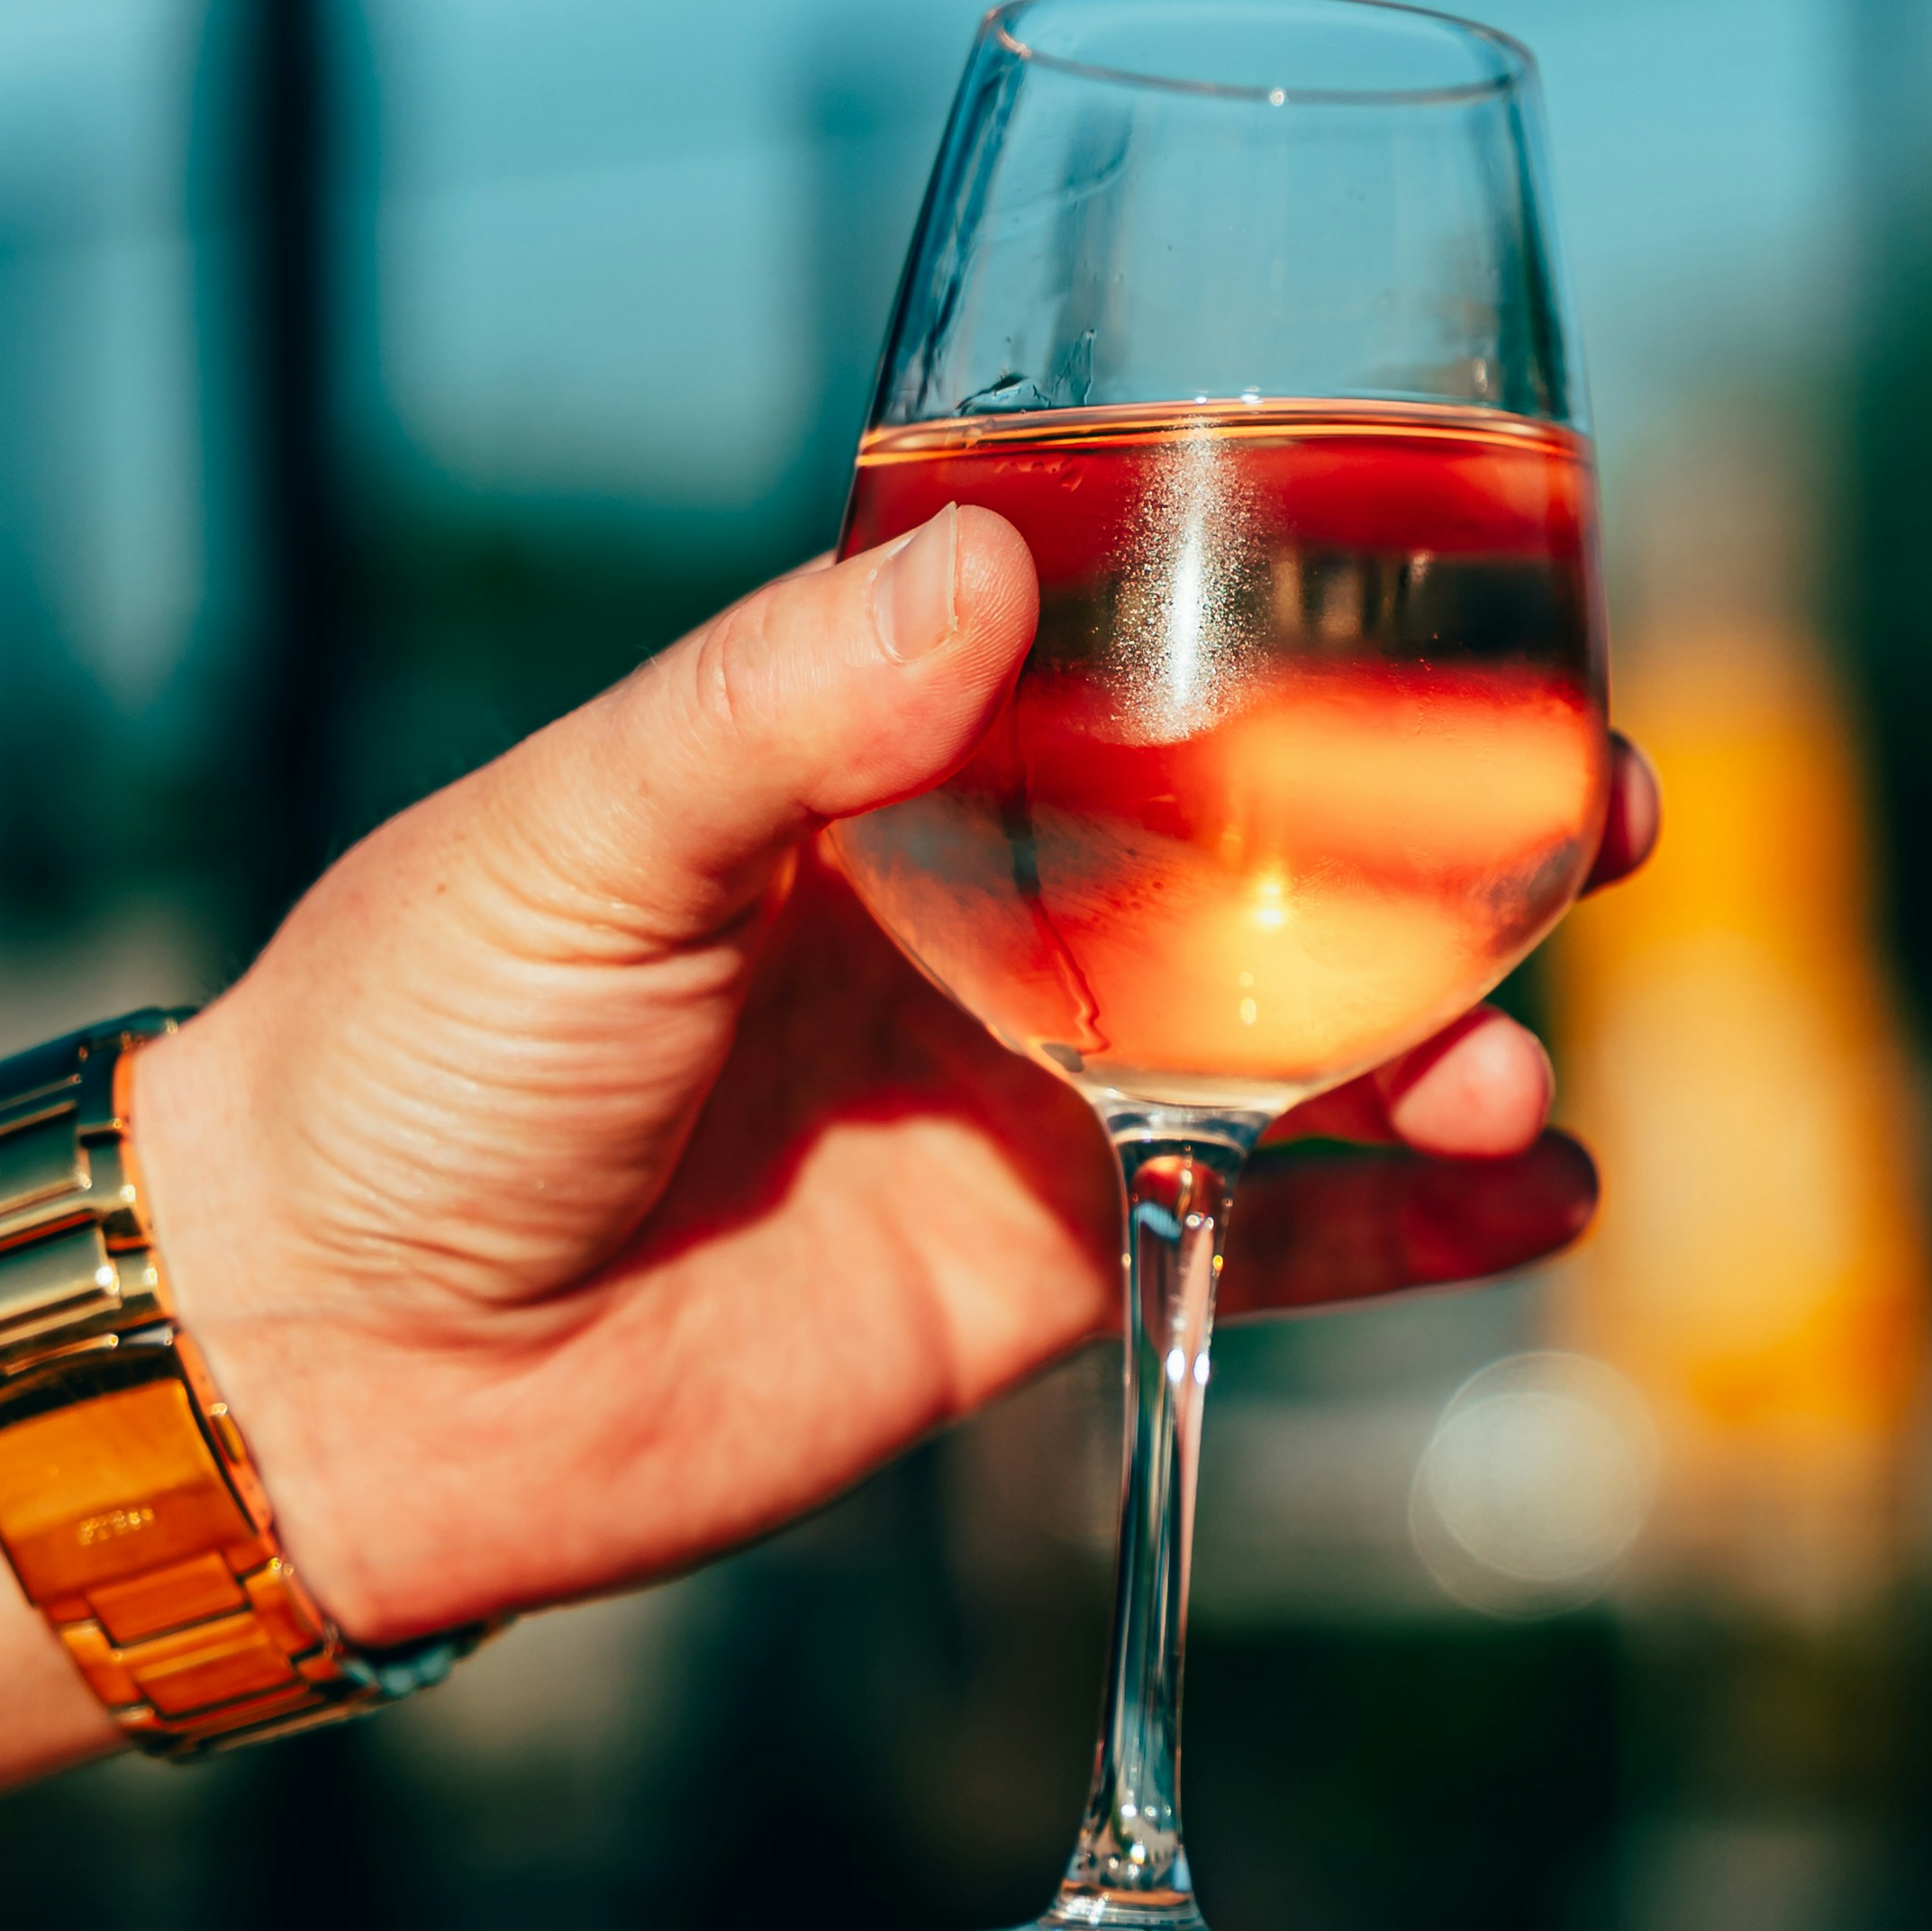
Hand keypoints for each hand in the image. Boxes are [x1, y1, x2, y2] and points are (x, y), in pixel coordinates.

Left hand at [134, 504, 1658, 1645]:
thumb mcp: (581, 840)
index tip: (1482, 601)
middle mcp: (987, 901)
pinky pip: (1263, 1239)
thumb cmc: (407, 1046)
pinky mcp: (1033, 1263)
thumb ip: (781, 712)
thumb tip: (981, 569)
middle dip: (1456, 830)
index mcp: (882, 753)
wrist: (326, 1361)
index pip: (1148, 653)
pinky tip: (1543, 1199)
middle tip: (1605, 821)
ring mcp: (1023, 1085)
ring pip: (1303, 1041)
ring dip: (1450, 1038)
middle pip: (1279, 840)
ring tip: (1520, 1067)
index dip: (1322, 629)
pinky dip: (1412, 1230)